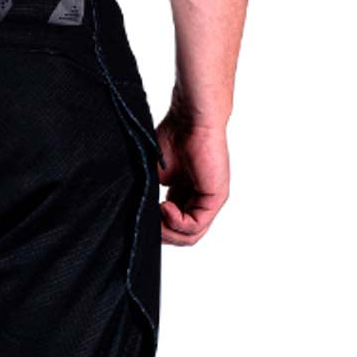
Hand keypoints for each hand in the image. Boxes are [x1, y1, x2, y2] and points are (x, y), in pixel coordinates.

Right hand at [156, 104, 230, 245]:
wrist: (188, 118)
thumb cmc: (172, 137)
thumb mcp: (154, 178)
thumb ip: (151, 202)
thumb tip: (140, 221)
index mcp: (186, 197)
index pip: (174, 229)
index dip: (156, 230)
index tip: (142, 216)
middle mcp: (200, 202)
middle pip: (183, 238)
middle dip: (162, 235)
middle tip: (148, 221)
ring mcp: (210, 201)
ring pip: (190, 236)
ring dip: (168, 231)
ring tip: (157, 213)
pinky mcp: (216, 197)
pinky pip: (196, 225)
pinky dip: (177, 222)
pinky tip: (165, 207)